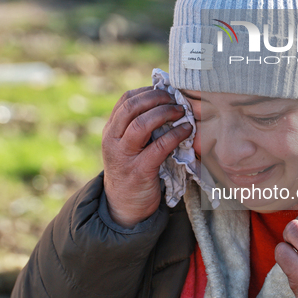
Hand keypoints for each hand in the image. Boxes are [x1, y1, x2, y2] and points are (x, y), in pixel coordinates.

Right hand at [102, 86, 192, 227]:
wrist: (124, 207)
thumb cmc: (132, 170)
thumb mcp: (127, 146)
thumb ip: (138, 126)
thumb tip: (165, 102)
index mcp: (110, 130)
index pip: (125, 100)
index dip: (147, 91)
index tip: (166, 90)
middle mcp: (112, 140)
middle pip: (132, 107)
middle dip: (157, 98)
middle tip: (176, 98)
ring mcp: (124, 156)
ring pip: (141, 124)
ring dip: (165, 113)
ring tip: (182, 111)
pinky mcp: (139, 171)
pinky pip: (159, 147)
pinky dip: (175, 135)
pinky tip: (187, 130)